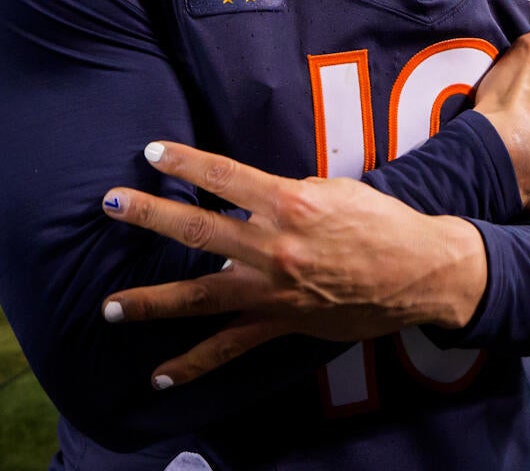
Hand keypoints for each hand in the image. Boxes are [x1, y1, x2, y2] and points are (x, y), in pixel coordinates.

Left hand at [99, 141, 486, 388]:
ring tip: (110, 306)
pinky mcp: (281, 324)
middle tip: (111, 204)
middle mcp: (274, 246)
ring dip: (151, 301)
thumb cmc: (378, 222)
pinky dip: (193, 364)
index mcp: (289, 202)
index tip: (152, 153)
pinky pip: (229, 348)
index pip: (224, 175)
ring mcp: (273, 290)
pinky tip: (159, 376)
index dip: (185, 162)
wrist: (418, 271)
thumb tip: (246, 197)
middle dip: (150, 214)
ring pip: (200, 296)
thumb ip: (284, 193)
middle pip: (198, 228)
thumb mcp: (333, 188)